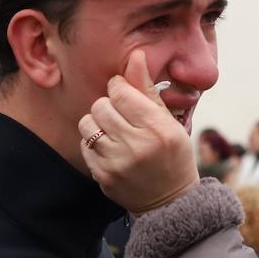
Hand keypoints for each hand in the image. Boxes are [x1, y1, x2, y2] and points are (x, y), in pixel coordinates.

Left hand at [79, 51, 199, 214]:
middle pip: (101, 105)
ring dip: (98, 124)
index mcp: (158, 128)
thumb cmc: (173, 155)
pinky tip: (110, 149)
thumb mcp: (168, 121)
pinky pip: (85, 145)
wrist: (171, 202)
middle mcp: (137, 145)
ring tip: (114, 132)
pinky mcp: (103, 176)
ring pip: (88, 124)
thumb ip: (147, 89)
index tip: (126, 95)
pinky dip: (94, 143)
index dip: (120, 88)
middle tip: (121, 116)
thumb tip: (135, 55)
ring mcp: (118, 163)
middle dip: (109, 106)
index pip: (121, 91)